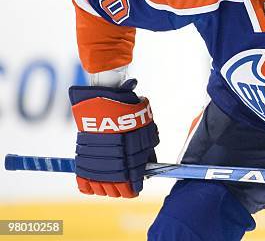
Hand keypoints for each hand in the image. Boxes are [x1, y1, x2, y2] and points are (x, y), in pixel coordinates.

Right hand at [69, 79, 158, 197]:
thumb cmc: (129, 116)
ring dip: (106, 189)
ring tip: (109, 182)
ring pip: (101, 190)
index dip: (134, 189)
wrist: (106, 104)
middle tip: (123, 184)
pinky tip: (94, 184)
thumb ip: (148, 151)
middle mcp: (114, 169)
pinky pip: (84, 184)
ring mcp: (97, 167)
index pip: (132, 189)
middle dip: (121, 190)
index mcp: (131, 164)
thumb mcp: (146, 133)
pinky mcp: (82, 163)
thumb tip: (150, 164)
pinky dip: (89, 187)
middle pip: (116, 192)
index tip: (135, 187)